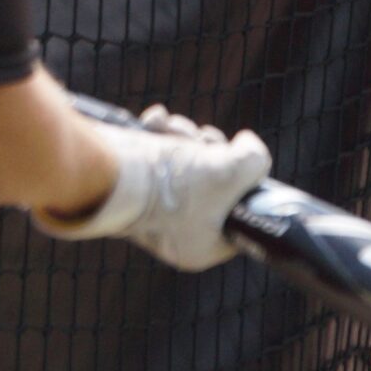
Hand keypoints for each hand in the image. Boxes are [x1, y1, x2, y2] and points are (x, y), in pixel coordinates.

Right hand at [35, 98, 271, 269]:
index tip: (239, 165)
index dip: (244, 183)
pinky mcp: (136, 182)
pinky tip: (154, 124)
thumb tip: (247, 147)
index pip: (238, 213)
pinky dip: (159, 131)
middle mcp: (178, 229)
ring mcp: (155, 205)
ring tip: (172, 131)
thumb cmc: (177, 183)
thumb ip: (256, 160)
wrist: (113, 172)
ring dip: (184, 134)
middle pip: (213, 180)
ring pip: (187, 159)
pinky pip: (158, 151)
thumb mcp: (239, 169)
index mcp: (202, 245)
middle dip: (210, 150)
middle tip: (204, 143)